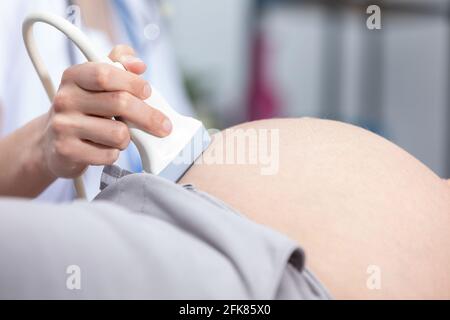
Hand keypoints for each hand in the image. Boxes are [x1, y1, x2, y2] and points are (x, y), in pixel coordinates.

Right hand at [41, 45, 171, 178]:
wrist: (52, 143)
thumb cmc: (85, 109)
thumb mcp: (96, 82)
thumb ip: (119, 64)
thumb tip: (139, 65)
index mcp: (73, 76)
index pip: (106, 73)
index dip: (133, 82)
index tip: (148, 92)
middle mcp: (65, 99)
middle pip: (120, 103)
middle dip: (149, 116)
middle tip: (164, 126)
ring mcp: (63, 126)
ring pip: (118, 134)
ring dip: (127, 138)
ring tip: (118, 136)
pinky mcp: (67, 151)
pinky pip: (109, 155)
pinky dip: (114, 154)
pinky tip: (105, 149)